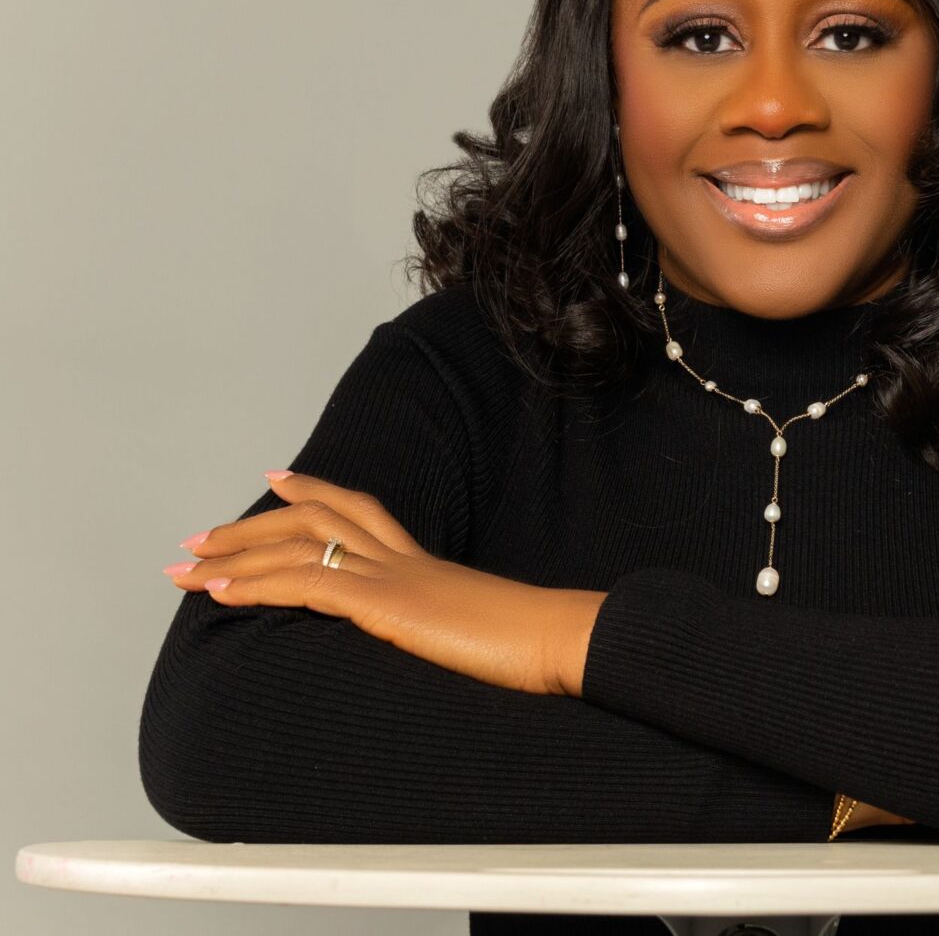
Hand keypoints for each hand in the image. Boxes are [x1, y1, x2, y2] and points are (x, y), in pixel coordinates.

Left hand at [163, 470, 596, 696]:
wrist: (563, 639)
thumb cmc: (537, 645)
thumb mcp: (485, 632)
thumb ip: (454, 626)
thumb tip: (450, 640)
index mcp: (426, 564)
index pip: (362, 512)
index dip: (315, 493)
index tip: (279, 481)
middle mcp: (404, 559)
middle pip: (317, 518)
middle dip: (252, 526)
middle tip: (202, 536)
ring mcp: (395, 577)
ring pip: (299, 545)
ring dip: (235, 553)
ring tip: (187, 563)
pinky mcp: (388, 604)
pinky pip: (307, 585)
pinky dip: (256, 586)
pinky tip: (220, 593)